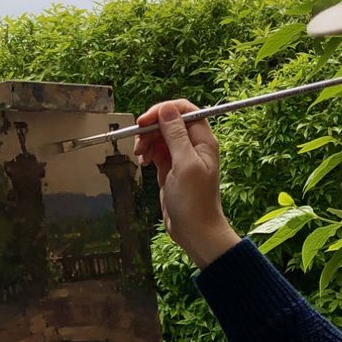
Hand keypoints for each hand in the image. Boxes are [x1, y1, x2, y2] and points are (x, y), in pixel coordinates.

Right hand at [134, 100, 240, 268]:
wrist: (195, 231)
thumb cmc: (195, 202)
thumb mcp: (184, 165)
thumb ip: (176, 135)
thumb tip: (167, 110)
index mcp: (202, 140)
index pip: (184, 110)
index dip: (164, 110)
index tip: (146, 120)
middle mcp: (193, 145)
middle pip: (169, 121)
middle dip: (151, 127)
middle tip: (139, 140)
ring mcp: (181, 157)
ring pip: (160, 136)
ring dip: (146, 141)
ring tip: (140, 155)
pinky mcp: (170, 168)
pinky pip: (156, 151)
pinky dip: (147, 153)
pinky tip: (143, 163)